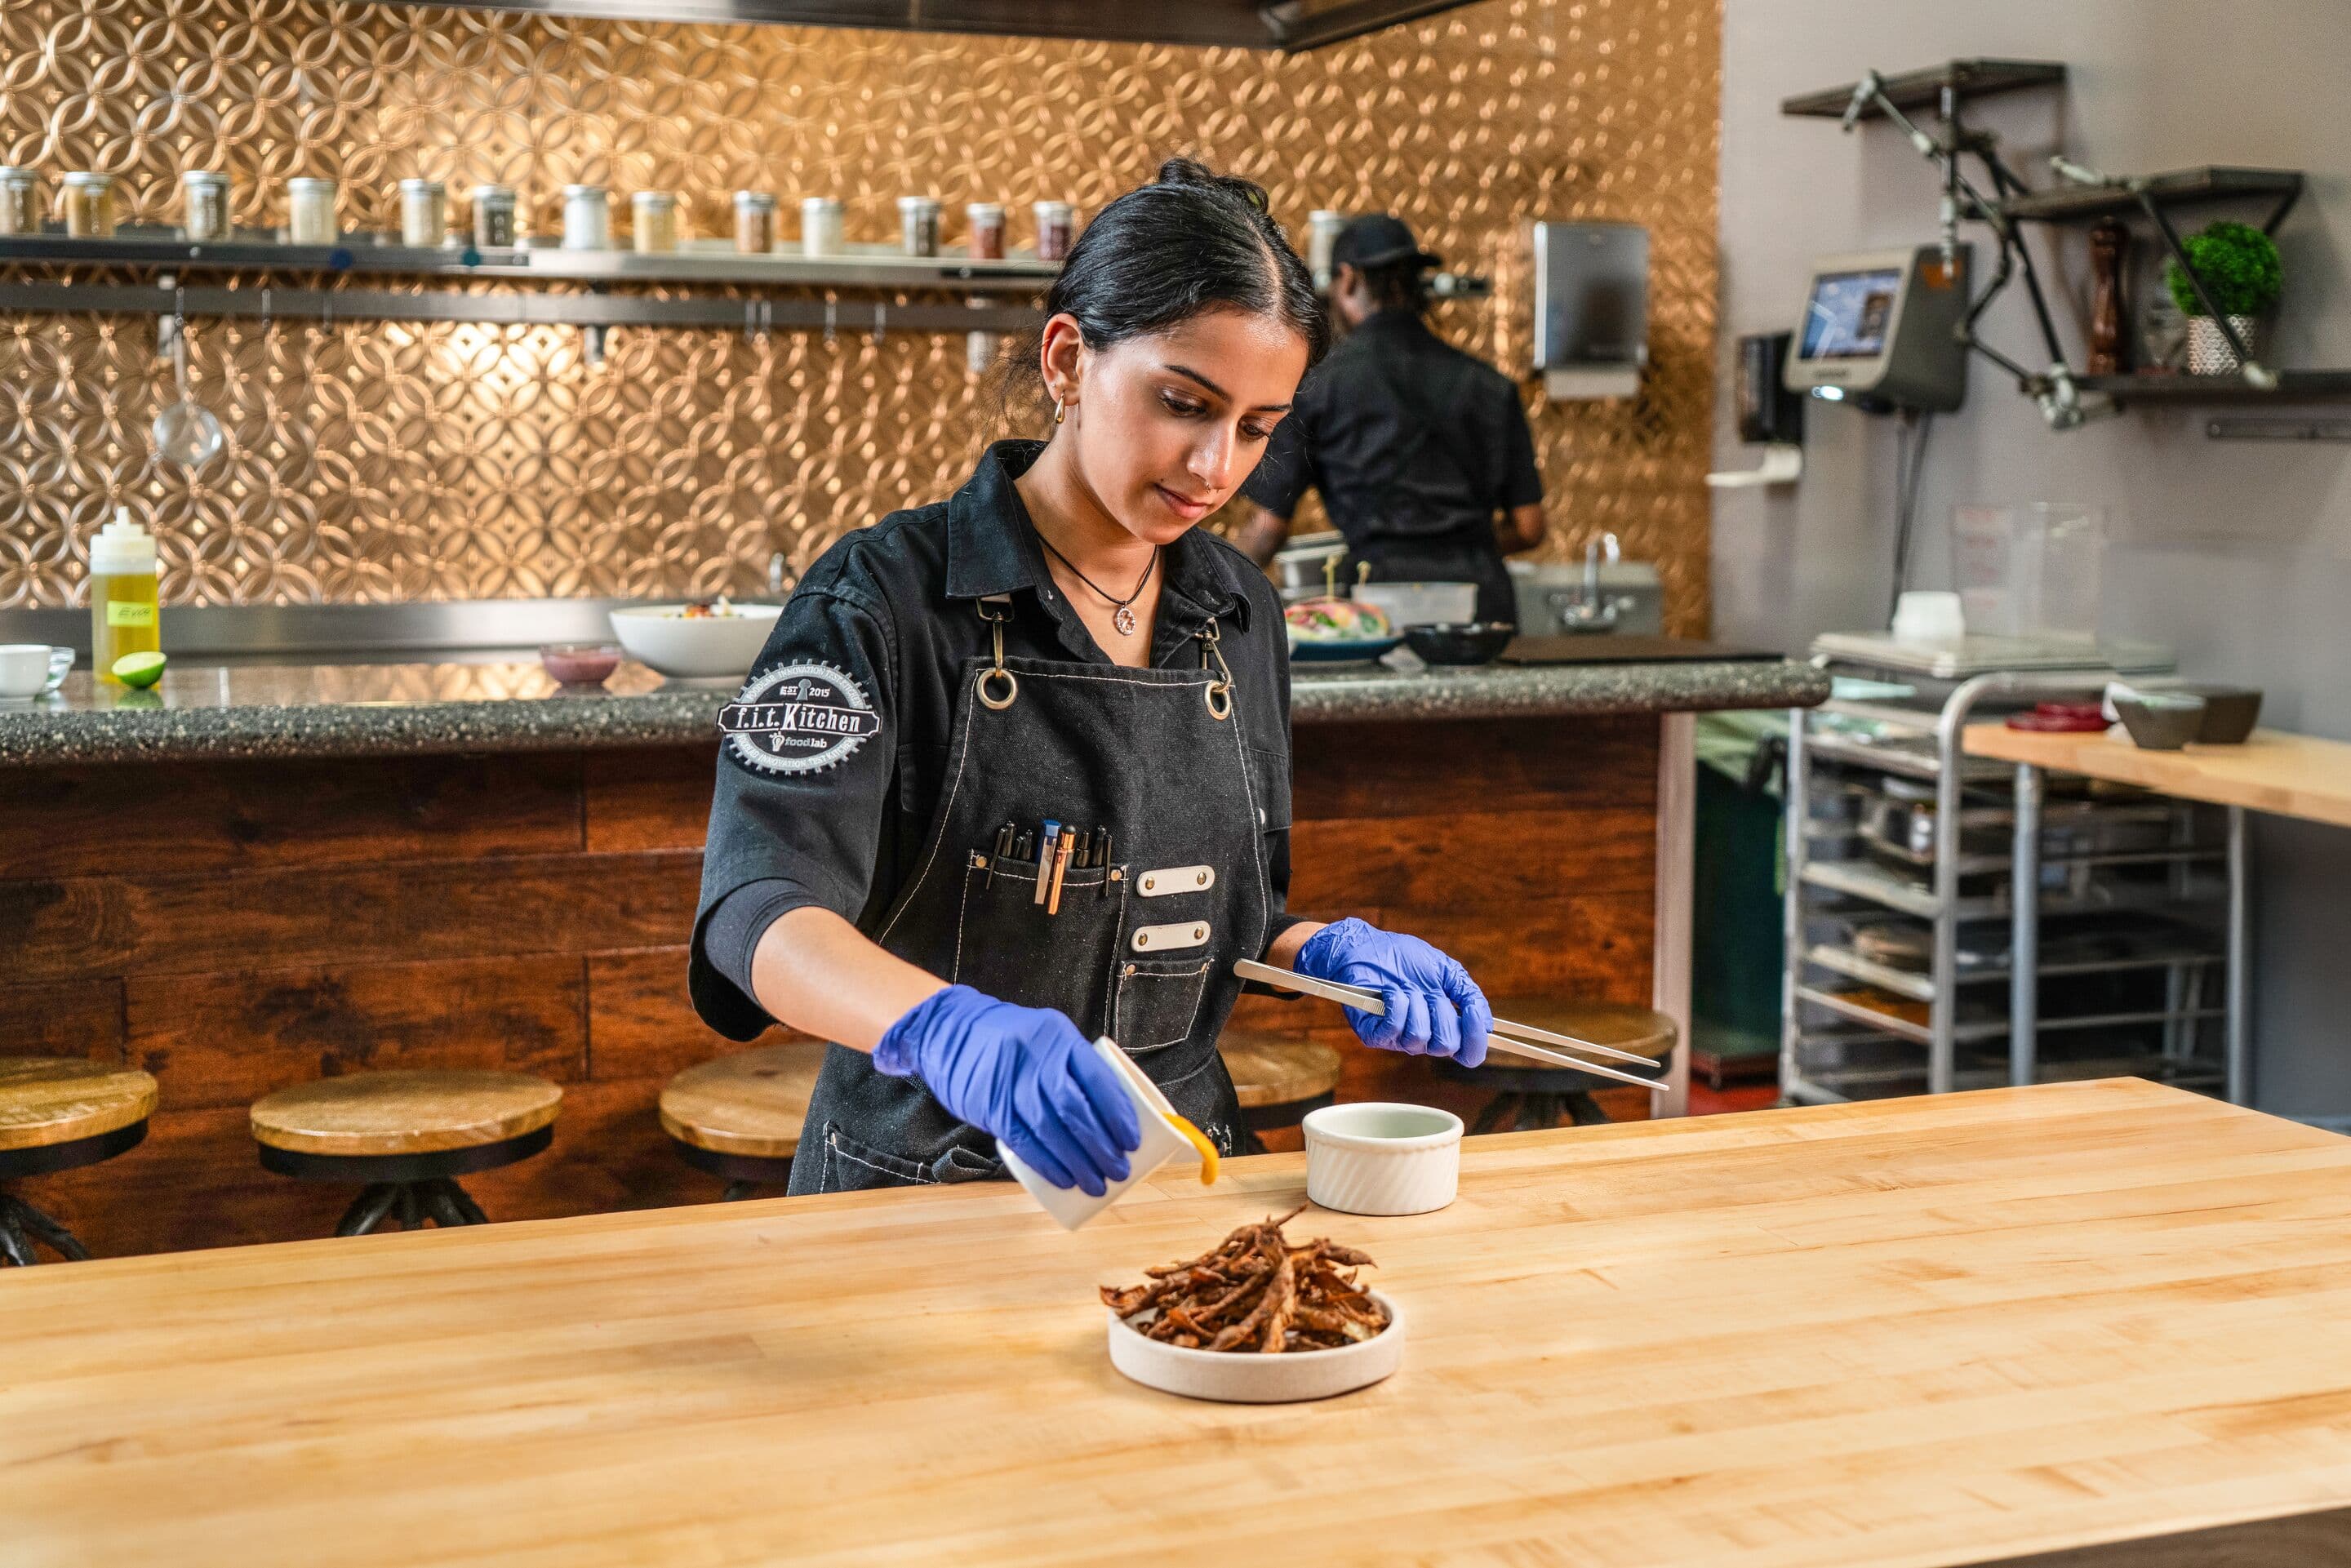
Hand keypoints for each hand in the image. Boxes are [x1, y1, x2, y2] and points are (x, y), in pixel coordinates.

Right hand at [874, 985, 1140, 1194]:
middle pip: (1075, 1109)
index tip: (1133, 1142)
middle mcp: (1035, 1057)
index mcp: (1059, 1036)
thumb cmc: (1013, 1042)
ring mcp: (1009, 1082)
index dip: (1118, 1115)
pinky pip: (1022, 1141)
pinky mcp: (989, 1105)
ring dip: (1077, 1163)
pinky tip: (1063, 1179)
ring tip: (1096, 1184)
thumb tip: (1111, 1118)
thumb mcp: (1047, 1038)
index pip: (1097, 1079)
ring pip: (1050, 1130)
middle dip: (1101, 1147)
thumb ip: (1073, 1068)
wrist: (952, 1032)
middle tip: (1119, 1170)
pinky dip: (1046, 1164)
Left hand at [1294, 918, 1492, 1067]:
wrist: (1365, 947)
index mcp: (1443, 1025)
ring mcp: (1398, 1038)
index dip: (1476, 1042)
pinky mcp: (1374, 1035)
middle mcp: (1424, 1037)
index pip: (1467, 1053)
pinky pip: (1394, 1030)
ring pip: (1420, 1038)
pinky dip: (1396, 1005)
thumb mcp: (1445, 970)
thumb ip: (1469, 996)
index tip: (1475, 1017)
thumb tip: (1489, 1026)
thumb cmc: (1403, 958)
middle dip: (1441, 1012)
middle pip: (1447, 1046)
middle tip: (1428, 991)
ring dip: (1416, 1005)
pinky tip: (1390, 992)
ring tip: (1404, 987)